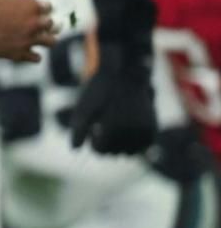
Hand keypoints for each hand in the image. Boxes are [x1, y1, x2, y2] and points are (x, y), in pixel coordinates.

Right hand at [0, 0, 56, 62]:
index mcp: (34, 6)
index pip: (49, 7)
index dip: (41, 7)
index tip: (31, 8)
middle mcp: (36, 24)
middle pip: (52, 24)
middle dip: (45, 23)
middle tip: (34, 23)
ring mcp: (29, 40)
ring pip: (50, 42)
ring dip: (46, 39)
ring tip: (37, 37)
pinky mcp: (19, 53)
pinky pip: (36, 58)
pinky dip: (34, 55)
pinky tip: (27, 50)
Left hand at [71, 39, 158, 153]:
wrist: (126, 75)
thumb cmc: (100, 91)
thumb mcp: (84, 107)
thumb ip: (78, 129)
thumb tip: (75, 149)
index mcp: (113, 127)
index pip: (100, 150)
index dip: (94, 142)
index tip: (94, 129)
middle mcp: (131, 131)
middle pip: (114, 153)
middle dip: (106, 144)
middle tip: (104, 126)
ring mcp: (144, 131)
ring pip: (130, 152)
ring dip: (121, 145)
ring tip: (116, 127)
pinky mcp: (153, 129)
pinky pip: (144, 147)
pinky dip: (135, 143)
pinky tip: (127, 131)